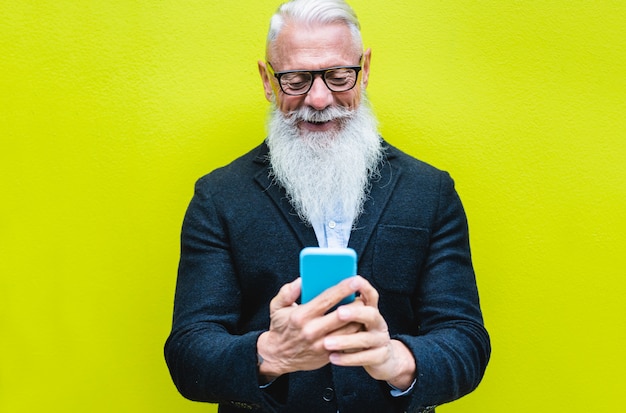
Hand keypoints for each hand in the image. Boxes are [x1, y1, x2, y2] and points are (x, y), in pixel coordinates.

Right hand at [257, 277, 362, 380]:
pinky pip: (348, 343)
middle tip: (364, 294)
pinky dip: (355, 332)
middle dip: (357, 303)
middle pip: (343, 315)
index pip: (327, 299)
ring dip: (359, 318)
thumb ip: (287, 291)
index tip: (355, 280)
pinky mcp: (328, 355)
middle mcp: (312, 330)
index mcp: (301, 316)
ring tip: (363, 308)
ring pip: (349, 330)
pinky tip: (358, 323)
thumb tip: (301, 280)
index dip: (343, 289)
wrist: (278, 356)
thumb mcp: (276, 307)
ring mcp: (321, 345)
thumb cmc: (280, 328)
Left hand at [322, 276, 416, 390]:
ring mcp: (380, 340)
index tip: (355, 280)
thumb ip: (333, 302)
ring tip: (326, 342)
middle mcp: (377, 322)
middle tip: (339, 313)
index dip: (364, 287)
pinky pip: (364, 358)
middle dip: (354, 313)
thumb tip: (309, 285)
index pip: (370, 294)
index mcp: (369, 308)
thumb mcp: (348, 317)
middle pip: (370, 314)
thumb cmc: (355, 333)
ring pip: (365, 339)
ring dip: (345, 340)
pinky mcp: (380, 356)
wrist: (379, 359)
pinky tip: (332, 357)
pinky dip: (347, 358)